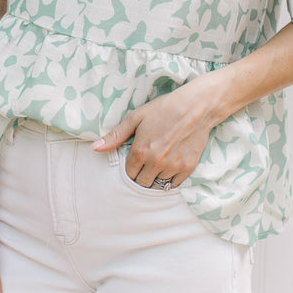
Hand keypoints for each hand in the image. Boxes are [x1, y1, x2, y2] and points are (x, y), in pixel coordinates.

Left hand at [93, 78, 218, 186]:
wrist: (197, 106)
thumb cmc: (165, 108)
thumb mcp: (136, 117)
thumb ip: (116, 136)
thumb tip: (95, 148)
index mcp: (140, 151)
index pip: (128, 174)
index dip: (130, 168)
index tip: (136, 160)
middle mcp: (155, 162)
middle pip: (142, 183)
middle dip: (141, 176)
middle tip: (146, 164)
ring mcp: (173, 167)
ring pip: (158, 185)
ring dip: (156, 178)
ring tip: (158, 164)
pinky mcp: (188, 168)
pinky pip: (174, 184)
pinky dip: (170, 180)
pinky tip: (170, 166)